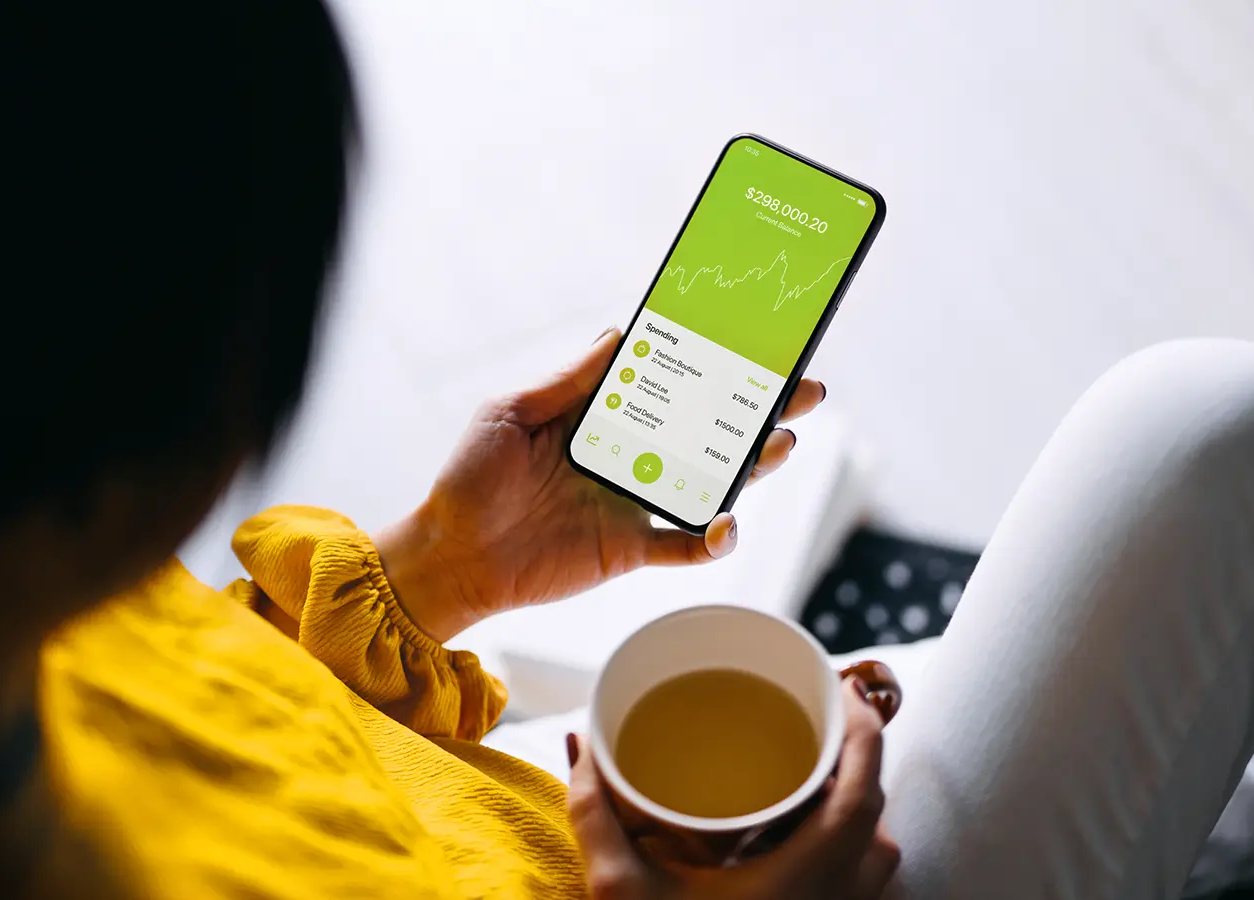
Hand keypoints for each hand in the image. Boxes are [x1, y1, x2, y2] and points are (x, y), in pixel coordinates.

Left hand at [374, 328, 827, 640]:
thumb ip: (566, 380)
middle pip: (707, 427)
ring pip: (710, 480)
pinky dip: (711, 540)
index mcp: (601, 415)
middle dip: (759, 408)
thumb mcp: (510, 413)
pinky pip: (683, 545)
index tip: (751, 336)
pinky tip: (727, 525)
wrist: (449, 557)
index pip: (669, 381)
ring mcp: (633, 500)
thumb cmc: (469, 479)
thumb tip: (618, 333)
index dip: (710, 361)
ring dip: (752, 465)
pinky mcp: (630, 548)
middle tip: (803, 389)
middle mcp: (628, 453)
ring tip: (783, 442)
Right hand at [566, 678, 900, 899]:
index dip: (864, 726)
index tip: (841, 688)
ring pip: (877, 853)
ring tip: (814, 776)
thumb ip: (597, 815)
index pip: (864, 785)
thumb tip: (581, 747)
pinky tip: (802, 841)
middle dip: (855, 758)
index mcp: (806, 876)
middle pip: (875, 812)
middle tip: (818, 721)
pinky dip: (848, 852)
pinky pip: (862, 886)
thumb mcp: (621, 891)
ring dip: (856, 809)